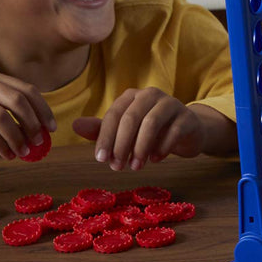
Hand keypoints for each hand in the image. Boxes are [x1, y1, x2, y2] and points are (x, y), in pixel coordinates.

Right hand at [0, 73, 55, 159]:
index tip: (52, 127)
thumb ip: (2, 107)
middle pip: (18, 100)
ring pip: (3, 118)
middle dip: (34, 122)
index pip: (26, 89)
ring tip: (25, 152)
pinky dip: (2, 145)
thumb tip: (34, 128)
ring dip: (18, 138)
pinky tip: (7, 155)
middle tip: (41, 141)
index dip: (43, 108)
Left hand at [73, 87, 207, 171]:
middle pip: (131, 118)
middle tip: (117, 167)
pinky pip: (173, 131)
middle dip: (122, 144)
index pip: (114, 114)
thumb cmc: (151, 131)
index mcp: (131, 96)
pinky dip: (162, 147)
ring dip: (141, 148)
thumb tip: (74, 126)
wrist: (187, 131)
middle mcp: (150, 95)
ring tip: (136, 167)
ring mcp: (171, 104)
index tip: (101, 159)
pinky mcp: (187, 117)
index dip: (106, 137)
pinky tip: (155, 159)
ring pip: (152, 123)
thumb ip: (102, 130)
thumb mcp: (125, 131)